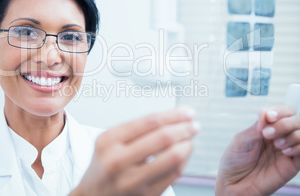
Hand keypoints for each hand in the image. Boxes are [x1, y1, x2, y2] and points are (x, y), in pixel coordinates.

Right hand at [70, 107, 199, 195]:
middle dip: (184, 128)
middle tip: (194, 124)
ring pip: (173, 157)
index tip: (187, 112)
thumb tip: (175, 117)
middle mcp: (118, 160)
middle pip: (163, 138)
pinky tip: (183, 154)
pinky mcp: (145, 195)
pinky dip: (183, 161)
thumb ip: (137, 128)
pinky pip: (174, 174)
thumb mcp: (110, 140)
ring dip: (187, 145)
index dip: (173, 115)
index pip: (149, 122)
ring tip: (189, 140)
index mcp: (109, 141)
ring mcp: (132, 181)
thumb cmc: (105, 164)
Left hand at [216, 105, 299, 195]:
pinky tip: (284, 152)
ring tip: (277, 144)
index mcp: (267, 127)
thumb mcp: (241, 140)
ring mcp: (288, 150)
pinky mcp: (293, 165)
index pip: (285, 112)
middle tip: (268, 134)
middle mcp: (280, 137)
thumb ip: (256, 126)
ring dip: (294, 135)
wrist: (233, 184)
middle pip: (298, 120)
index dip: (280, 111)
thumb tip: (265, 111)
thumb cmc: (234, 162)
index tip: (269, 117)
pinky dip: (299, 148)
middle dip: (284, 124)